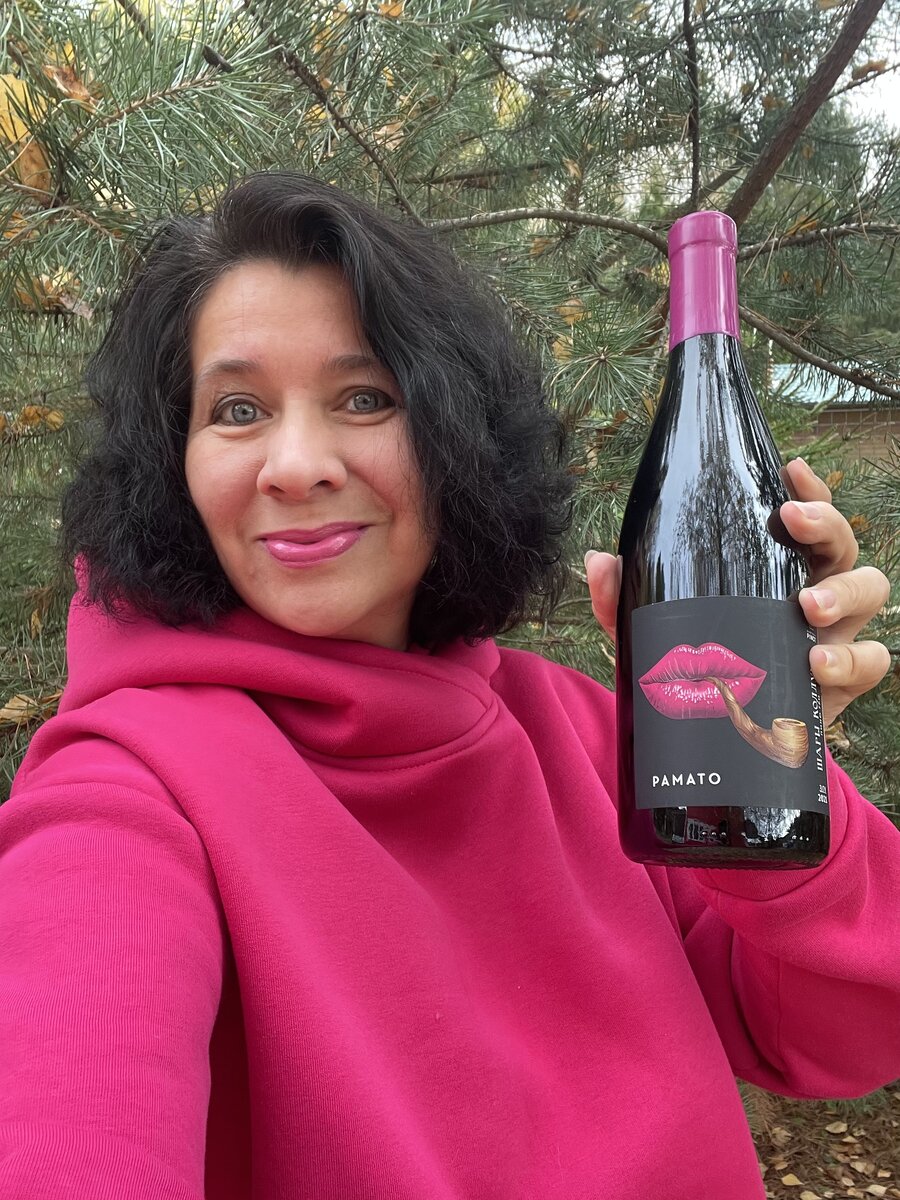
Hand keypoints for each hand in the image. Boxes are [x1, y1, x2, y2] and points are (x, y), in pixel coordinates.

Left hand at [584, 456, 890, 727]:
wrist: (718, 744)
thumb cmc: (697, 671)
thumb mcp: (652, 631)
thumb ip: (623, 599)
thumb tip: (598, 563)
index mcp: (776, 568)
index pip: (802, 516)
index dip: (806, 488)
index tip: (789, 470)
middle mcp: (813, 591)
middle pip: (843, 542)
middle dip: (826, 524)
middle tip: (793, 523)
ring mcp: (833, 634)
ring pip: (870, 590)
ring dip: (843, 591)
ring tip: (807, 606)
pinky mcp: (841, 682)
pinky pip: (872, 661)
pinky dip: (851, 659)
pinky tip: (816, 664)